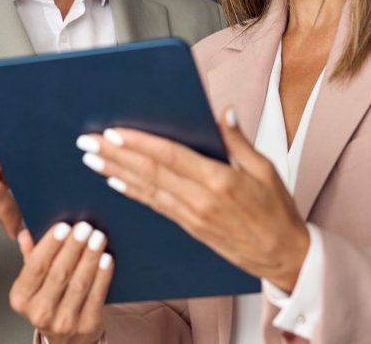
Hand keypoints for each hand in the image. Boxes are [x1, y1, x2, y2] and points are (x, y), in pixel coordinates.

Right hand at [10, 222, 112, 343]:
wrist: (67, 340)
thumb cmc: (50, 303)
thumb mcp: (34, 283)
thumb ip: (31, 257)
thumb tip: (25, 234)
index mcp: (21, 298)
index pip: (35, 267)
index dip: (49, 245)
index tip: (63, 227)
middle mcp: (39, 313)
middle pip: (58, 274)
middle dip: (73, 248)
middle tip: (84, 227)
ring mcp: (63, 323)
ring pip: (79, 284)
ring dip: (90, 258)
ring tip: (98, 238)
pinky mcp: (86, 326)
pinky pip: (96, 296)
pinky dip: (102, 276)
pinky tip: (106, 260)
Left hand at [77, 110, 309, 290]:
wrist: (283, 257)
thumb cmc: (277, 211)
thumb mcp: (265, 169)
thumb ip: (238, 141)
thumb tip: (223, 112)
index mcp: (219, 180)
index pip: (170, 156)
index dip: (139, 143)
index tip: (114, 131)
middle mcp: (200, 200)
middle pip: (149, 172)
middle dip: (115, 155)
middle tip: (87, 142)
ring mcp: (192, 216)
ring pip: (146, 189)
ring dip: (115, 172)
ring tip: (91, 159)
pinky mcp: (189, 227)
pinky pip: (155, 206)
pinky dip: (133, 193)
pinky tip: (114, 182)